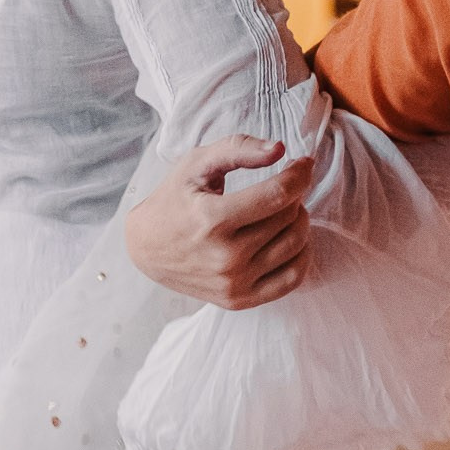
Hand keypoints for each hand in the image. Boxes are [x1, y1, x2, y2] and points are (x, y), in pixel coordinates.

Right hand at [123, 138, 312, 310]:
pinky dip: (301, 254)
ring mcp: (233, 282)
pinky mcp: (239, 300)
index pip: (278, 194)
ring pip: (296, 245)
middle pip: (289, 218)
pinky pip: (292, 279)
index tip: (302, 163)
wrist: (146, 248)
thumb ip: (237, 149)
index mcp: (212, 219)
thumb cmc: (173, 200)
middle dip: (294, 194)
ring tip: (283, 209)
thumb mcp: (196, 164)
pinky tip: (289, 237)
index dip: (299, 174)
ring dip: (299, 220)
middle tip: (282, 185)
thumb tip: (279, 149)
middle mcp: (225, 256)